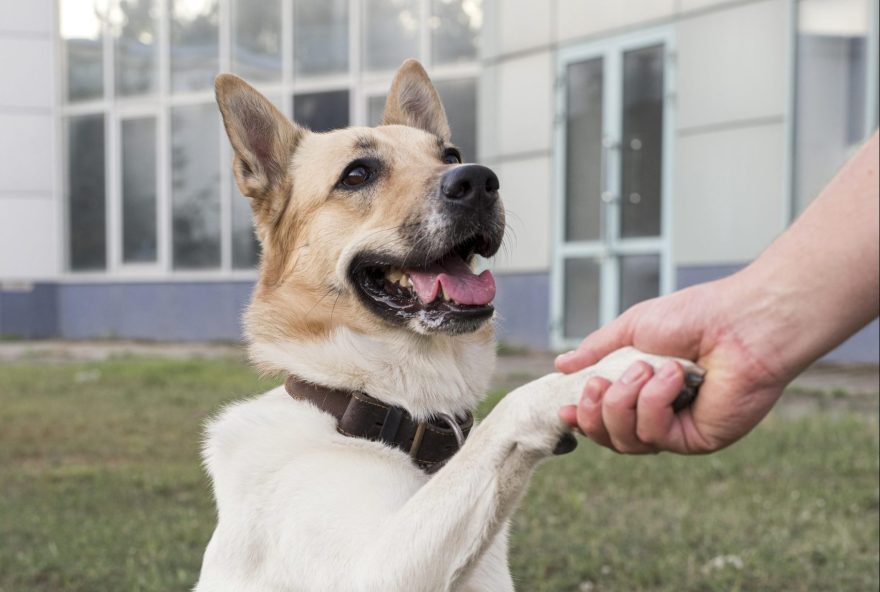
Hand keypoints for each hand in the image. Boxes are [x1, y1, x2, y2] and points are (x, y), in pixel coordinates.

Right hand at [554, 276, 792, 454]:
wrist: (742, 320)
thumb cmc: (696, 316)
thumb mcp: (631, 328)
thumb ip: (596, 350)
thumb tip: (561, 365)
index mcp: (642, 389)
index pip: (604, 418)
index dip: (582, 418)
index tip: (565, 408)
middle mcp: (660, 414)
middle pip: (609, 437)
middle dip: (595, 412)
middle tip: (600, 383)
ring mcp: (678, 429)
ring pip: (627, 441)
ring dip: (625, 402)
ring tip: (646, 367)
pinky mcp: (698, 439)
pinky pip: (656, 436)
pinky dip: (654, 402)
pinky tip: (672, 376)